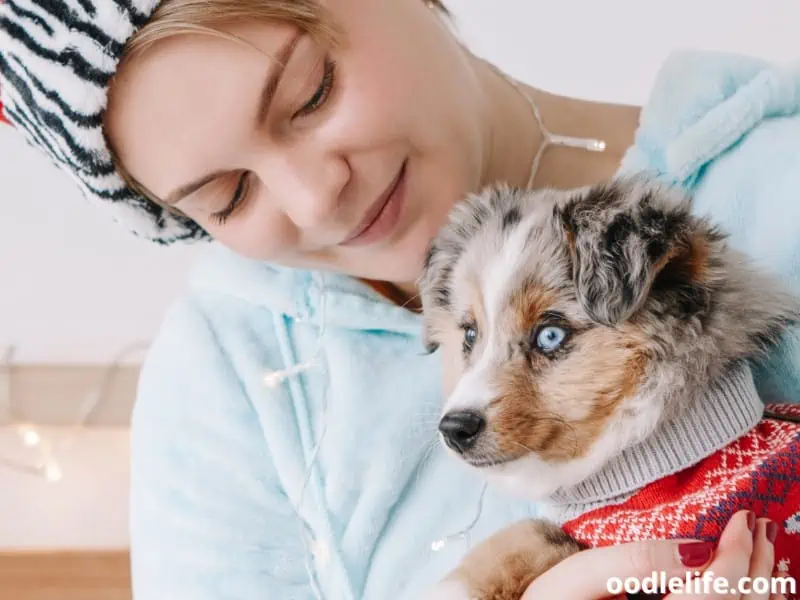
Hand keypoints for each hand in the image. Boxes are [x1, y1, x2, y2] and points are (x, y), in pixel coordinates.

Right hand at [521, 510, 786, 598]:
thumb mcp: (574, 579)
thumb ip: (632, 562)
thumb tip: (692, 549)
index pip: (717, 589)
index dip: (737, 553)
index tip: (741, 517)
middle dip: (757, 563)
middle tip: (757, 524)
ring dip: (758, 581)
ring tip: (758, 547)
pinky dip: (746, 598)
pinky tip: (742, 581)